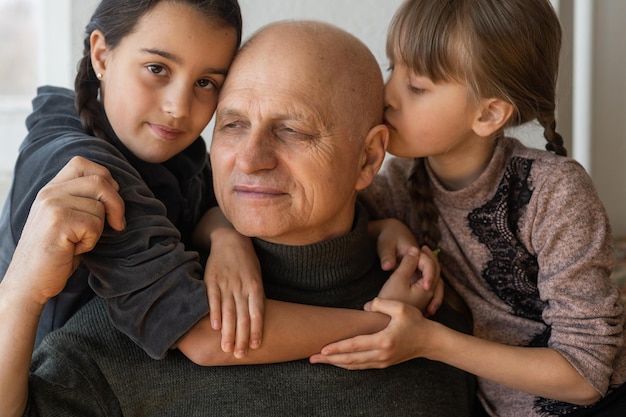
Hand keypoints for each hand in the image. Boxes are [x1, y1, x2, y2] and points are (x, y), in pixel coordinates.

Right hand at [5, 156, 124, 304]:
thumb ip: (82, 199)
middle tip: (116, 225)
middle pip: (100, 181)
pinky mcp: (58, 222)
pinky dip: (92, 241)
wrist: (29, 282)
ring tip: (79, 241)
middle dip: (116, 205)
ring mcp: (51, 205)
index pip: (83, 164)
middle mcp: (49, 192)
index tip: (109, 202)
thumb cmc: (56, 254)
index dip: (105, 179)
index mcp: (50, 188)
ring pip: (100, 206)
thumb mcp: (67, 219)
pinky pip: (95, 225)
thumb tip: (116, 188)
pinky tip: (74, 249)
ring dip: (99, 229)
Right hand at [203, 221, 264, 357]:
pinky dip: (215, 313)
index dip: (256, 330)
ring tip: (227, 348)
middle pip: (242, 317)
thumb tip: (256, 319)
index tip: (255, 346)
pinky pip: (213, 299)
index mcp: (255, 286)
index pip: (257, 313)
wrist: (230, 239)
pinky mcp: (212, 280)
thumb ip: (256, 296)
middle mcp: (241, 287)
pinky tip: (215, 327)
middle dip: (241, 337)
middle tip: (240, 355)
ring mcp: (226, 284)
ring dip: (228, 332)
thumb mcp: (256, 276)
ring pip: (228, 312)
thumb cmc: (247, 262)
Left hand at [309, 297, 429, 368]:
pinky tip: (339, 362)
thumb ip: (380, 303)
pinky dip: (348, 365)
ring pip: (355, 365)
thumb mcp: (400, 307)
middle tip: (312, 358)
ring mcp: (383, 361)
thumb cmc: (416, 321)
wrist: (430, 341)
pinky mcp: (384, 363)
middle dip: (330, 360)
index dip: (337, 348)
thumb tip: (364, 306)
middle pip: (350, 360)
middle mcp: (382, 354)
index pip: (355, 345)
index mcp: (384, 340)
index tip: (322, 349)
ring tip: (321, 361)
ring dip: (337, 364)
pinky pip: (362, 366)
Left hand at [370, 219, 441, 311]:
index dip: (429, 277)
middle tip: (430, 309)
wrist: (390, 231)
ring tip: (429, 313)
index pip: (429, 266)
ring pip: (434, 284)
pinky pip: (427, 288)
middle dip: (435, 294)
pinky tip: (423, 312)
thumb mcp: (386, 247)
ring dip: (434, 298)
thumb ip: (388, 257)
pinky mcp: (417, 274)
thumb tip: (387, 265)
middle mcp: (422, 262)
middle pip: (436, 278)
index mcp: (418, 253)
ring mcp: (421, 269)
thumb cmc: (388, 238)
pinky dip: (428, 299)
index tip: (426, 287)